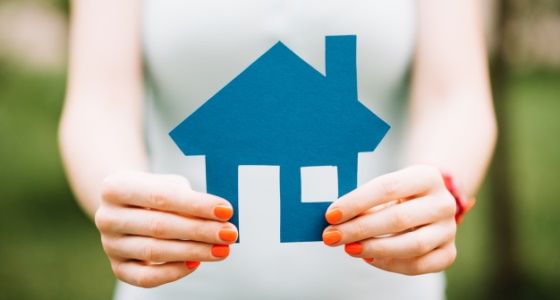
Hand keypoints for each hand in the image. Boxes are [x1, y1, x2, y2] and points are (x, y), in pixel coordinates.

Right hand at [95, 171, 237, 287]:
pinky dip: (173, 272)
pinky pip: (146, 278)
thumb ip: (188, 198)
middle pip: (159, 226)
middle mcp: (106, 217)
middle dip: (200, 231)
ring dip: (194, 252)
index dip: (196, 205)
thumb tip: (219, 219)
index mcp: (115, 187)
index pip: (162, 197)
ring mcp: (109, 245)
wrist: (125, 206)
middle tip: (229, 233)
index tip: (226, 210)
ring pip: (155, 252)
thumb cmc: (153, 192)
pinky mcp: (117, 268)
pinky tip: (196, 264)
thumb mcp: (167, 184)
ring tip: (221, 250)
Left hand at [322, 165, 456, 274]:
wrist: (429, 204)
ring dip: (375, 248)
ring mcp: (449, 229)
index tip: (331, 215)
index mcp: (427, 176)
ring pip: (413, 245)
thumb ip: (364, 203)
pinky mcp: (449, 252)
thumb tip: (334, 221)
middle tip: (332, 236)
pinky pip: (419, 265)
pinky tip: (369, 258)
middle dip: (359, 229)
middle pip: (398, 218)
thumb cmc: (399, 195)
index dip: (356, 202)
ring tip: (349, 248)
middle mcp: (444, 202)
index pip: (388, 188)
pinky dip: (391, 264)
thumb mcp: (385, 190)